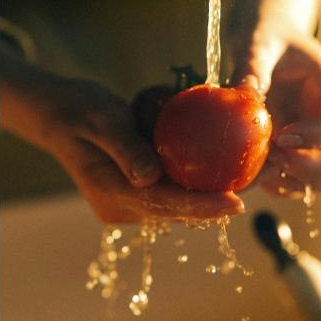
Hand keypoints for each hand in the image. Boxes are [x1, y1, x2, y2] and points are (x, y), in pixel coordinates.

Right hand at [1, 55, 243, 221]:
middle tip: (260, 184)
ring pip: (180, 203)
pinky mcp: (139, 193)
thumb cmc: (80, 110)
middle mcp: (123, 207)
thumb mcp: (100, 120)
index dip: (202, 206)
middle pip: (179, 210)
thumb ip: (125, 147)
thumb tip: (151, 177)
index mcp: (112, 194)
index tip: (237, 203)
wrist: (61, 115)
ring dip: (214, 192)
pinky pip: (175, 191)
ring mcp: (131, 203)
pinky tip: (230, 167)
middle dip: (218, 202)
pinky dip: (200, 181)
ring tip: (256, 175)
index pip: (164, 205)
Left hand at [230, 0, 320, 197]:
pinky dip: (282, 187)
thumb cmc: (269, 38)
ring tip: (261, 170)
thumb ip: (255, 65)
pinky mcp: (300, 155)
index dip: (319, 136)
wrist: (266, 44)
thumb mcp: (261, 43)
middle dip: (310, 167)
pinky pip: (302, 184)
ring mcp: (319, 143)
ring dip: (296, 181)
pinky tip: (256, 176)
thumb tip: (244, 93)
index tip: (283, 137)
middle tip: (272, 156)